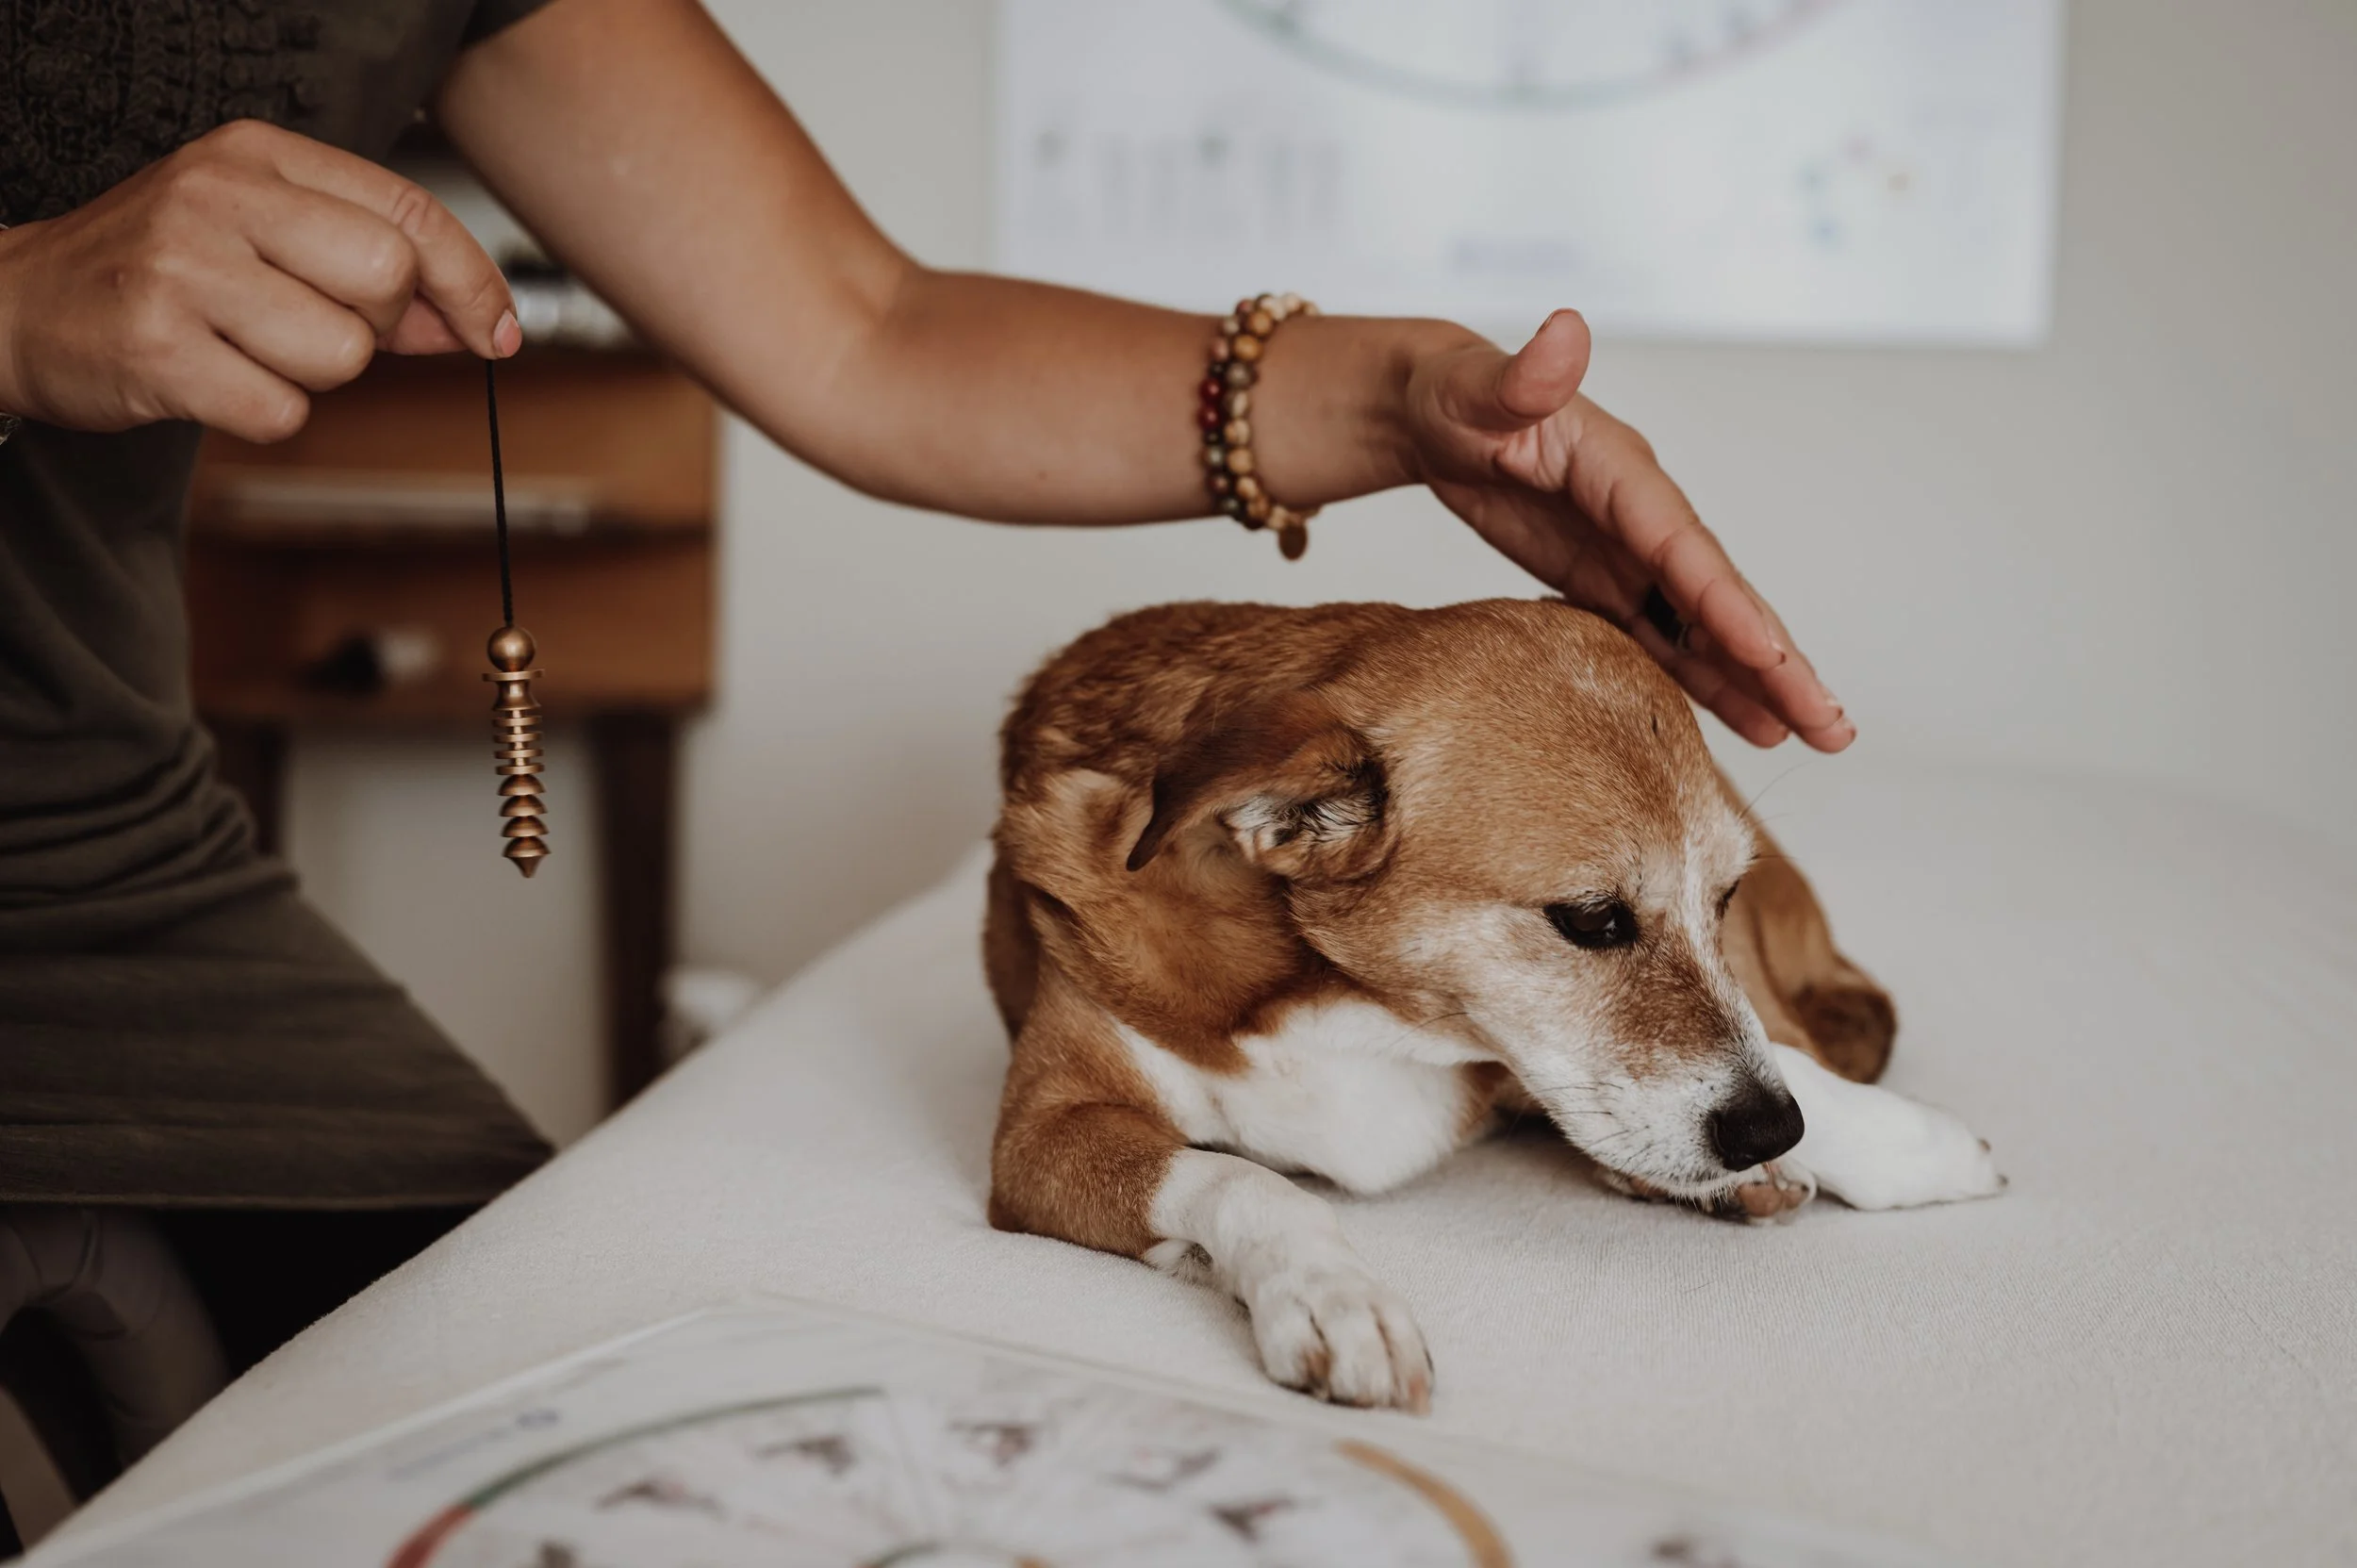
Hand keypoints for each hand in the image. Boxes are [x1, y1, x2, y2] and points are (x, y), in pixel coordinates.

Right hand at [0, 119, 520, 443]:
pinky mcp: (160, 349)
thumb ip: (370, 272)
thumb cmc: (156, 270)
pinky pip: (282, 410)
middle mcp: (219, 197)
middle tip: (311, 328)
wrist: (18, 304)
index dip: (471, 281)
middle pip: (387, 281)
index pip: (409, 212)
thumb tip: (475, 320)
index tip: (497, 332)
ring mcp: (184, 270)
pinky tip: (215, 380)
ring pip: (342, 355)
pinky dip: (264, 412)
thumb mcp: (263, 236)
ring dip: (312, 376)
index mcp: (256, 156)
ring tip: (246, 348)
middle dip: (375, 329)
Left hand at [1401, 310, 1850, 749]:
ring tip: (1809, 736)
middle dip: (1776, 661)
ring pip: (1702, 626)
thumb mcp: (1476, 385)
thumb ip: (1523, 373)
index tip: (1770, 659)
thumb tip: (1564, 329)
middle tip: (1832, 725)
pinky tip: (1746, 721)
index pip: (1682, 545)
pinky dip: (1701, 677)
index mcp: (1619, 470)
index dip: (1725, 604)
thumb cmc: (1452, 393)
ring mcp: (1628, 549)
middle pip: (1718, 595)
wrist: (1435, 412)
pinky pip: (1660, 636)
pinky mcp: (1603, 578)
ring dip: (1755, 681)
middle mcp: (1641, 513)